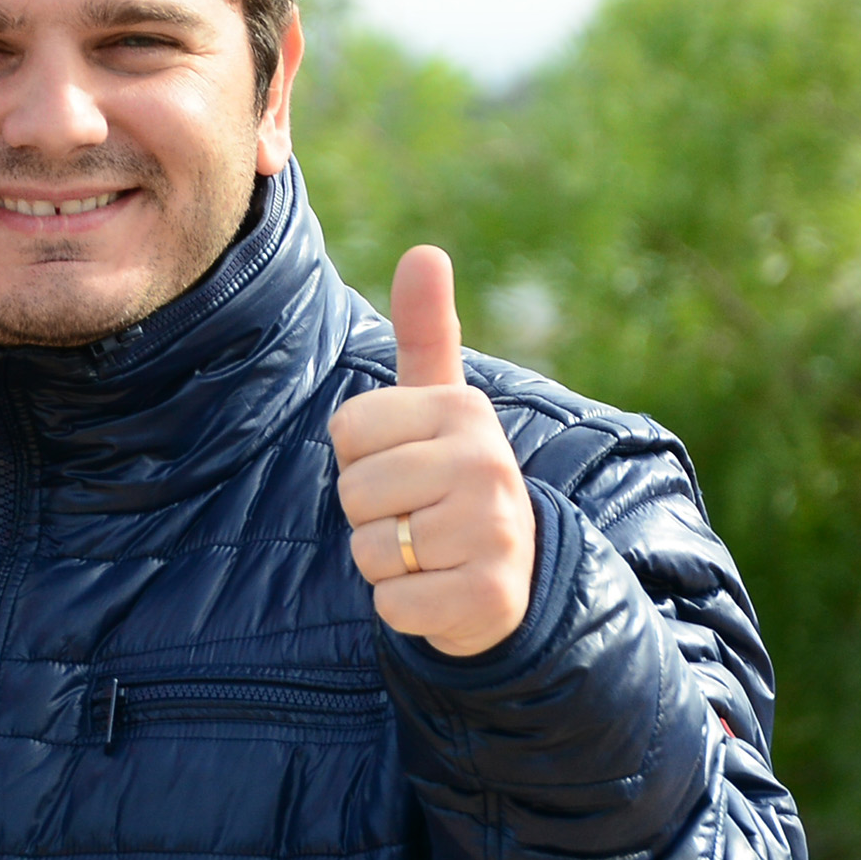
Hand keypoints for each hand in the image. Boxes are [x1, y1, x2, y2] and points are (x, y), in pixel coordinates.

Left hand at [327, 247, 534, 658]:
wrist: (514, 576)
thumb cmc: (453, 480)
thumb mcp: (441, 405)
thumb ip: (427, 333)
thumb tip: (425, 250)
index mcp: (464, 411)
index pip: (346, 430)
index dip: (359, 457)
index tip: (405, 465)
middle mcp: (486, 464)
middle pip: (354, 491)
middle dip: (370, 515)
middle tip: (418, 516)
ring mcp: (493, 532)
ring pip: (370, 551)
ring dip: (387, 564)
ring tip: (430, 552)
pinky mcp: (486, 596)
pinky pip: (393, 605)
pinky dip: (404, 609)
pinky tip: (441, 591)